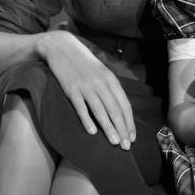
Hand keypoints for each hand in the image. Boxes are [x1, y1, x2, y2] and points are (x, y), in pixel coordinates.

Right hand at [36, 31, 134, 149]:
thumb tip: (119, 108)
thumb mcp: (101, 72)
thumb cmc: (83, 63)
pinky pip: (81, 107)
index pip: (124, 104)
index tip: (132, 137)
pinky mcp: (71, 89)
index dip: (129, 122)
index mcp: (111, 79)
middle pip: (115, 110)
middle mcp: (101, 83)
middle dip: (122, 129)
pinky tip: (92, 132)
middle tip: (126, 147)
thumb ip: (110, 88)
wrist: (62, 47)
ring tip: (114, 143)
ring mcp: (86, 86)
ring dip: (109, 128)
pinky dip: (87, 120)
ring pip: (100, 110)